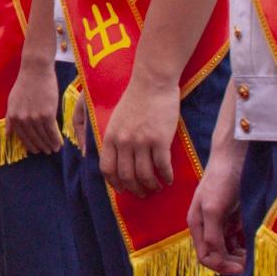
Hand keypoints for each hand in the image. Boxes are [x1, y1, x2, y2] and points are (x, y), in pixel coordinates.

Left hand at [5, 62, 63, 158]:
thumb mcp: (11, 101)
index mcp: (13, 117)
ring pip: (43, 136)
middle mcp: (23, 119)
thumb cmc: (24, 84)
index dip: (29, 145)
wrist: (36, 71)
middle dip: (40, 147)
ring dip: (49, 145)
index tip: (35, 150)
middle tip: (46, 152)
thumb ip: (9, 118)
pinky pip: (52, 131)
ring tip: (54, 149)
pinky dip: (56, 139)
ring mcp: (35, 117)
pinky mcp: (47, 114)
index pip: (22, 136)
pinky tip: (59, 144)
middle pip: (34, 138)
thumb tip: (7, 134)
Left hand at [98, 76, 181, 197]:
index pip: (107, 169)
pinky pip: (162, 166)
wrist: (152, 82)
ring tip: (156, 188)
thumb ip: (115, 138)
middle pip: (127, 176)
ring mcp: (142, 142)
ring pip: (145, 175)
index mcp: (111, 137)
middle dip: (135, 189)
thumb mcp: (116, 119)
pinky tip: (169, 179)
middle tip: (143, 193)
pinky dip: (166, 177)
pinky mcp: (160, 140)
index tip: (122, 189)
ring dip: (151, 186)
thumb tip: (118, 158)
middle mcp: (124, 142)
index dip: (115, 183)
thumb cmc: (136, 98)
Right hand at [188, 152, 247, 275]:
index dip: (220, 266)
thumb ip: (212, 235)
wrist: (232, 158)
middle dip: (229, 262)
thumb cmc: (220, 181)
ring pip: (224, 249)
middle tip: (246, 264)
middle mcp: (205, 226)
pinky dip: (240, 245)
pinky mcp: (229, 217)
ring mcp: (217, 222)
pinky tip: (249, 246)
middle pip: (215, 255)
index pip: (205, 257)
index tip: (240, 268)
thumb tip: (215, 257)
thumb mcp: (214, 210)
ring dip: (235, 256)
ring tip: (249, 255)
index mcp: (196, 226)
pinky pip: (233, 238)